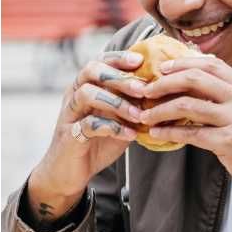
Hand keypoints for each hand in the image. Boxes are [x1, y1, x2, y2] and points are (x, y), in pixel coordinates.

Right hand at [26, 50, 147, 225]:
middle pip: (90, 70)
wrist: (69, 173)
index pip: (99, 61)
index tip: (141, 61)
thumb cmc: (95, 143)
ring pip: (87, 93)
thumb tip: (162, 95)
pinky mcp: (70, 135)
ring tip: (138, 115)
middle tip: (142, 88)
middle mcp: (74, 95)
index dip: (119, 58)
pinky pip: (89, 124)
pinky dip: (113, 127)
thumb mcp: (117, 120)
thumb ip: (132, 106)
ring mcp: (69, 114)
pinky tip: (130, 134)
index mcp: (85, 86)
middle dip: (119, 77)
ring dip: (116, 102)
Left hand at [141, 56, 231, 217]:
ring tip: (144, 114)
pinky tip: (156, 134)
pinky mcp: (231, 143)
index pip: (212, 64)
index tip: (162, 68)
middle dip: (165, 81)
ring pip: (188, 104)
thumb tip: (199, 90)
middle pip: (195, 77)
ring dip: (160, 108)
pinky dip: (169, 132)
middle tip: (146, 90)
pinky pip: (191, 133)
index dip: (183, 63)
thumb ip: (231, 101)